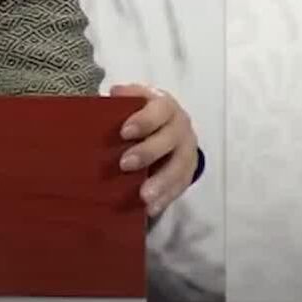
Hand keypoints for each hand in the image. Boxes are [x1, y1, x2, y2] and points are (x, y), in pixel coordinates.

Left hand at [111, 83, 198, 216]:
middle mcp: (180, 126)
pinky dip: (166, 198)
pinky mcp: (188, 171)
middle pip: (171, 139)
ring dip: (161, 182)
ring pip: (180, 166)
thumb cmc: (141, 113)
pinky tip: (151, 209)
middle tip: (125, 165)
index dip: (144, 120)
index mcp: (165, 106)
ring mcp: (187, 150)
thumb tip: (114, 93)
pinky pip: (180, 186)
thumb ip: (124, 99)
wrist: (168, 126)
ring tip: (143, 197)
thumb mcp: (133, 101)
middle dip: (148, 152)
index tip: (124, 133)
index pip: (160, 110)